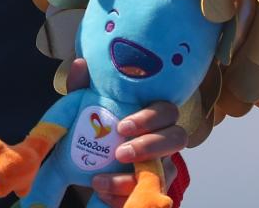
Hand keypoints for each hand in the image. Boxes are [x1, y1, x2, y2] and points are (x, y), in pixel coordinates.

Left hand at [65, 59, 186, 207]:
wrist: (81, 168)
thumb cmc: (92, 131)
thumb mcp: (82, 108)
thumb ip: (82, 88)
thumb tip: (80, 63)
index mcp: (150, 116)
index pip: (168, 110)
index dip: (151, 117)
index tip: (122, 126)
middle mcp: (162, 140)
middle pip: (178, 138)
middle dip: (151, 145)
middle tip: (120, 153)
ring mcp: (160, 166)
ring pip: (165, 172)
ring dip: (130, 179)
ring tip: (99, 181)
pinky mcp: (151, 189)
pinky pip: (148, 195)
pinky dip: (121, 197)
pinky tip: (101, 192)